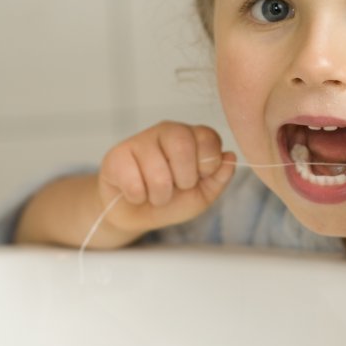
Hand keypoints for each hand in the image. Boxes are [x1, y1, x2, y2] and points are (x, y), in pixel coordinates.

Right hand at [97, 121, 235, 233]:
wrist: (135, 214)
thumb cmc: (172, 200)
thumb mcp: (203, 194)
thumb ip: (219, 177)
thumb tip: (230, 157)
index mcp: (191, 136)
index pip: (208, 136)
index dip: (208, 164)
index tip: (201, 177)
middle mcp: (166, 131)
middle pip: (182, 145)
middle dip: (184, 178)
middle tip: (178, 187)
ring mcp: (139, 140)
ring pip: (158, 171)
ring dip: (160, 195)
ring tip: (156, 194)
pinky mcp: (115, 156)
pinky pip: (133, 182)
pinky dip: (138, 197)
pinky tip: (136, 193)